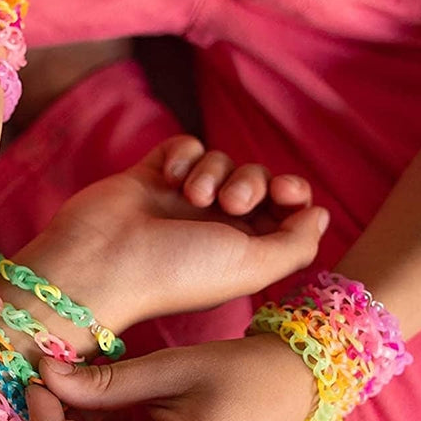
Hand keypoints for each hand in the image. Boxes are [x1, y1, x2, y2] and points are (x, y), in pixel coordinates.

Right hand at [20, 136, 329, 334]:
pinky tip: (169, 177)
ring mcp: (179, 201)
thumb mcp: (253, 267)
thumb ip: (297, 243)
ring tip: (193, 195)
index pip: (283, 211)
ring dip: (215, 170)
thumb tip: (318, 213)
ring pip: (221, 160)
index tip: (286, 194)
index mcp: (239, 252)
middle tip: (231, 203)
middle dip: (253, 182)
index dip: (292, 194)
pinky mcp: (148, 177)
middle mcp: (211, 226)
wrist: (102, 264)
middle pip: (256, 179)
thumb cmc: (176, 273)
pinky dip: (184, 155)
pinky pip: (184, 147)